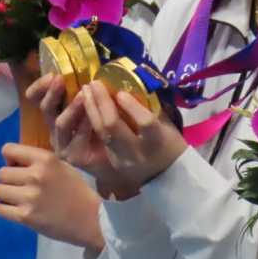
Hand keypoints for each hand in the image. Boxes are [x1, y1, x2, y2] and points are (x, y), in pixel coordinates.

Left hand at [0, 143, 104, 250]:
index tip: (19, 168)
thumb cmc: (77, 192)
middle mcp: (35, 175)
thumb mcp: (62, 167)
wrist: (91, 219)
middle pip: (1, 173)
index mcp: (45, 159)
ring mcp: (29, 196)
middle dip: (8, 180)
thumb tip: (11, 164)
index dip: (10, 159)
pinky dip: (6, 209)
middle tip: (21, 188)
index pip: (8, 150)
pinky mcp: (25, 216)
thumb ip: (38, 162)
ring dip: (5, 195)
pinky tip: (19, 211)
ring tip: (19, 200)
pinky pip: (0, 209)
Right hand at [42, 77, 117, 185]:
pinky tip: (93, 116)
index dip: (40, 87)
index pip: (37, 98)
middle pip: (46, 109)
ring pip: (61, 124)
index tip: (52, 75)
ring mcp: (63, 144)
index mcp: (57, 113)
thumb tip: (91, 73)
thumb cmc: (108, 128)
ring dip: (71, 108)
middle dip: (52, 93)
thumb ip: (89, 92)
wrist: (122, 160)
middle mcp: (56, 129)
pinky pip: (78, 139)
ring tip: (83, 95)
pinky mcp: (74, 157)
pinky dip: (85, 125)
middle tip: (60, 79)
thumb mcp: (96, 106)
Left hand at [73, 81, 188, 194]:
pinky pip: (98, 138)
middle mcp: (137, 152)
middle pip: (113, 126)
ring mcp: (121, 159)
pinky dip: (92, 120)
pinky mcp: (110, 162)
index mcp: (157, 142)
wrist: (166, 175)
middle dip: (101, 101)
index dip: (131, 106)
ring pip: (101, 132)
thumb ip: (149, 107)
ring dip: (91, 108)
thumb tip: (132, 84)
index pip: (144, 123)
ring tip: (86, 90)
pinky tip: (88, 106)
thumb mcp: (166, 125)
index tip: (120, 92)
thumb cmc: (170, 144)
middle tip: (94, 83)